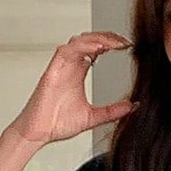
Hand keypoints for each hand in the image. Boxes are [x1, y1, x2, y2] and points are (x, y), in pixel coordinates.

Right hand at [9, 31, 137, 145]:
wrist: (38, 133)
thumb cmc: (57, 124)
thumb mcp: (93, 117)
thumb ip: (113, 111)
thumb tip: (133, 107)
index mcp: (78, 72)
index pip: (96, 49)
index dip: (111, 44)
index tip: (127, 46)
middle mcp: (70, 65)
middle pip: (89, 40)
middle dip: (108, 37)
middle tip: (124, 41)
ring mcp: (61, 66)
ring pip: (79, 41)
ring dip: (97, 38)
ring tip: (114, 42)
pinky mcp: (52, 70)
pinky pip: (68, 50)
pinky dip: (83, 46)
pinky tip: (98, 48)